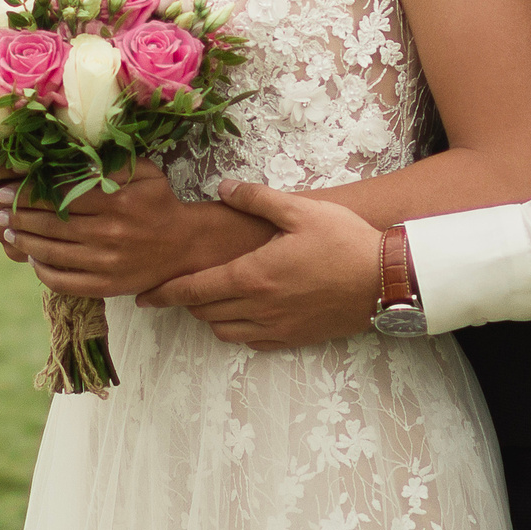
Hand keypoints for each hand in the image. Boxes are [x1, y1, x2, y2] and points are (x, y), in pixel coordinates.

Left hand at [4, 160, 266, 299]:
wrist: (185, 247)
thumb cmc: (159, 202)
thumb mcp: (144, 172)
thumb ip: (111, 162)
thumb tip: (72, 154)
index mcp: (115, 202)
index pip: (59, 196)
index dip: (26, 193)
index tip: (4, 189)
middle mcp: (109, 234)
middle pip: (49, 225)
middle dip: (16, 217)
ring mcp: (106, 264)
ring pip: (51, 253)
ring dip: (23, 242)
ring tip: (7, 231)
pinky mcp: (105, 286)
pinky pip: (63, 281)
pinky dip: (42, 271)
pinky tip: (32, 258)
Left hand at [136, 180, 381, 349]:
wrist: (386, 281)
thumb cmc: (343, 242)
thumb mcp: (299, 210)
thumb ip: (256, 198)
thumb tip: (223, 187)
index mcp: (252, 276)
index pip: (193, 290)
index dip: (164, 294)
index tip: (144, 296)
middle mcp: (258, 308)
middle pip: (204, 312)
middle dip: (186, 300)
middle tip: (177, 286)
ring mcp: (276, 328)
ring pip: (224, 331)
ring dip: (210, 316)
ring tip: (210, 296)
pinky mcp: (293, 339)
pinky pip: (251, 342)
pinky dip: (237, 330)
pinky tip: (243, 313)